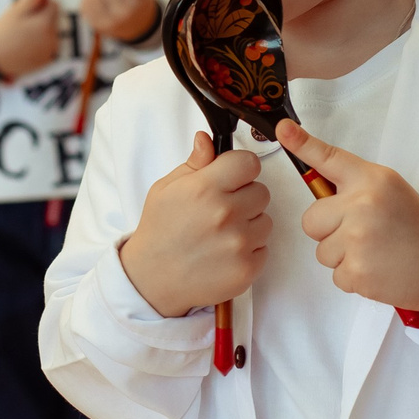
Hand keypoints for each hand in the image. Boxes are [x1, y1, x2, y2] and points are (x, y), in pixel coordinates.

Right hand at [0, 0, 60, 79]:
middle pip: (55, 18)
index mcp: (45, 23)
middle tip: (24, 22)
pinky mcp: (48, 60)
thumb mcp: (15, 11)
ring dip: (43, 30)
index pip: (54, 5)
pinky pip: (50, 46)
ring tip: (25, 34)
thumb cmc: (5, 32)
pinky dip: (42, 44)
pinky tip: (28, 45)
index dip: (42, 3)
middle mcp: (52, 38)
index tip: (29, 8)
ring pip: (53, 32)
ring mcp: (51, 50)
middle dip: (43, 16)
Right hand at [119, 132, 270, 318]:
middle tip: (222, 210)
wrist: (152, 279)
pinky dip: (249, 250)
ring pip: (266, 221)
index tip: (232, 178)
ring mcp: (238, 243)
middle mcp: (225, 213)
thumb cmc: (160, 231)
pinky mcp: (247, 268)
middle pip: (262, 192)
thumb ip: (194, 163)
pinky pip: (264, 248)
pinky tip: (225, 252)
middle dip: (245, 197)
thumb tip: (206, 139)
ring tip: (222, 234)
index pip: (249, 162)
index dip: (241, 169)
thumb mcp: (166, 189)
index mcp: (205, 188)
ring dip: (250, 225)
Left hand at [276, 120, 418, 313]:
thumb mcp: (388, 190)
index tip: (283, 131)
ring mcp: (357, 240)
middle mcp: (361, 206)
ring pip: (321, 251)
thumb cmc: (413, 226)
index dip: (303, 144)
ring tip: (373, 251)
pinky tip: (376, 268)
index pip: (329, 158)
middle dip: (329, 229)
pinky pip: (334, 274)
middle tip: (362, 232)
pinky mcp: (356, 272)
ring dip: (341, 255)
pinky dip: (352, 275)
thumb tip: (317, 186)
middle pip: (311, 220)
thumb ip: (353, 186)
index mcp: (371, 180)